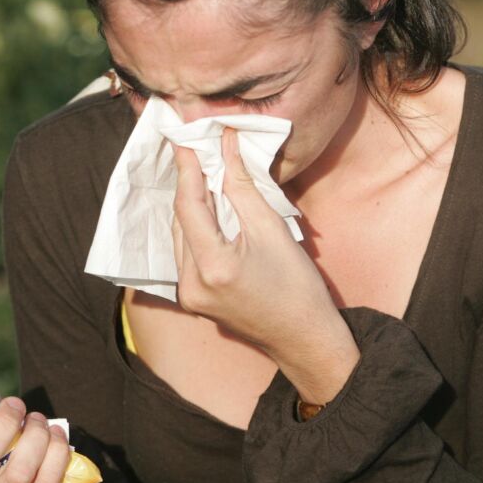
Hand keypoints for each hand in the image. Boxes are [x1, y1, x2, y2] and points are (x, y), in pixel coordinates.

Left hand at [172, 128, 358, 402]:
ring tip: (204, 177)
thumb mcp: (273, 231)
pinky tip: (208, 212)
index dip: (187, 171)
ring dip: (191, 207)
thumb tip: (227, 149)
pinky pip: (185, 254)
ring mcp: (187, 295)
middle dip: (190, 186)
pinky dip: (195, 230)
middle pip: (181, 221)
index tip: (185, 143)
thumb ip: (244, 188)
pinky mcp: (190, 299)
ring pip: (180, 237)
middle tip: (197, 154)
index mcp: (212, 267)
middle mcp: (190, 284)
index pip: (188, 207)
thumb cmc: (298, 287)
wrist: (303, 339)